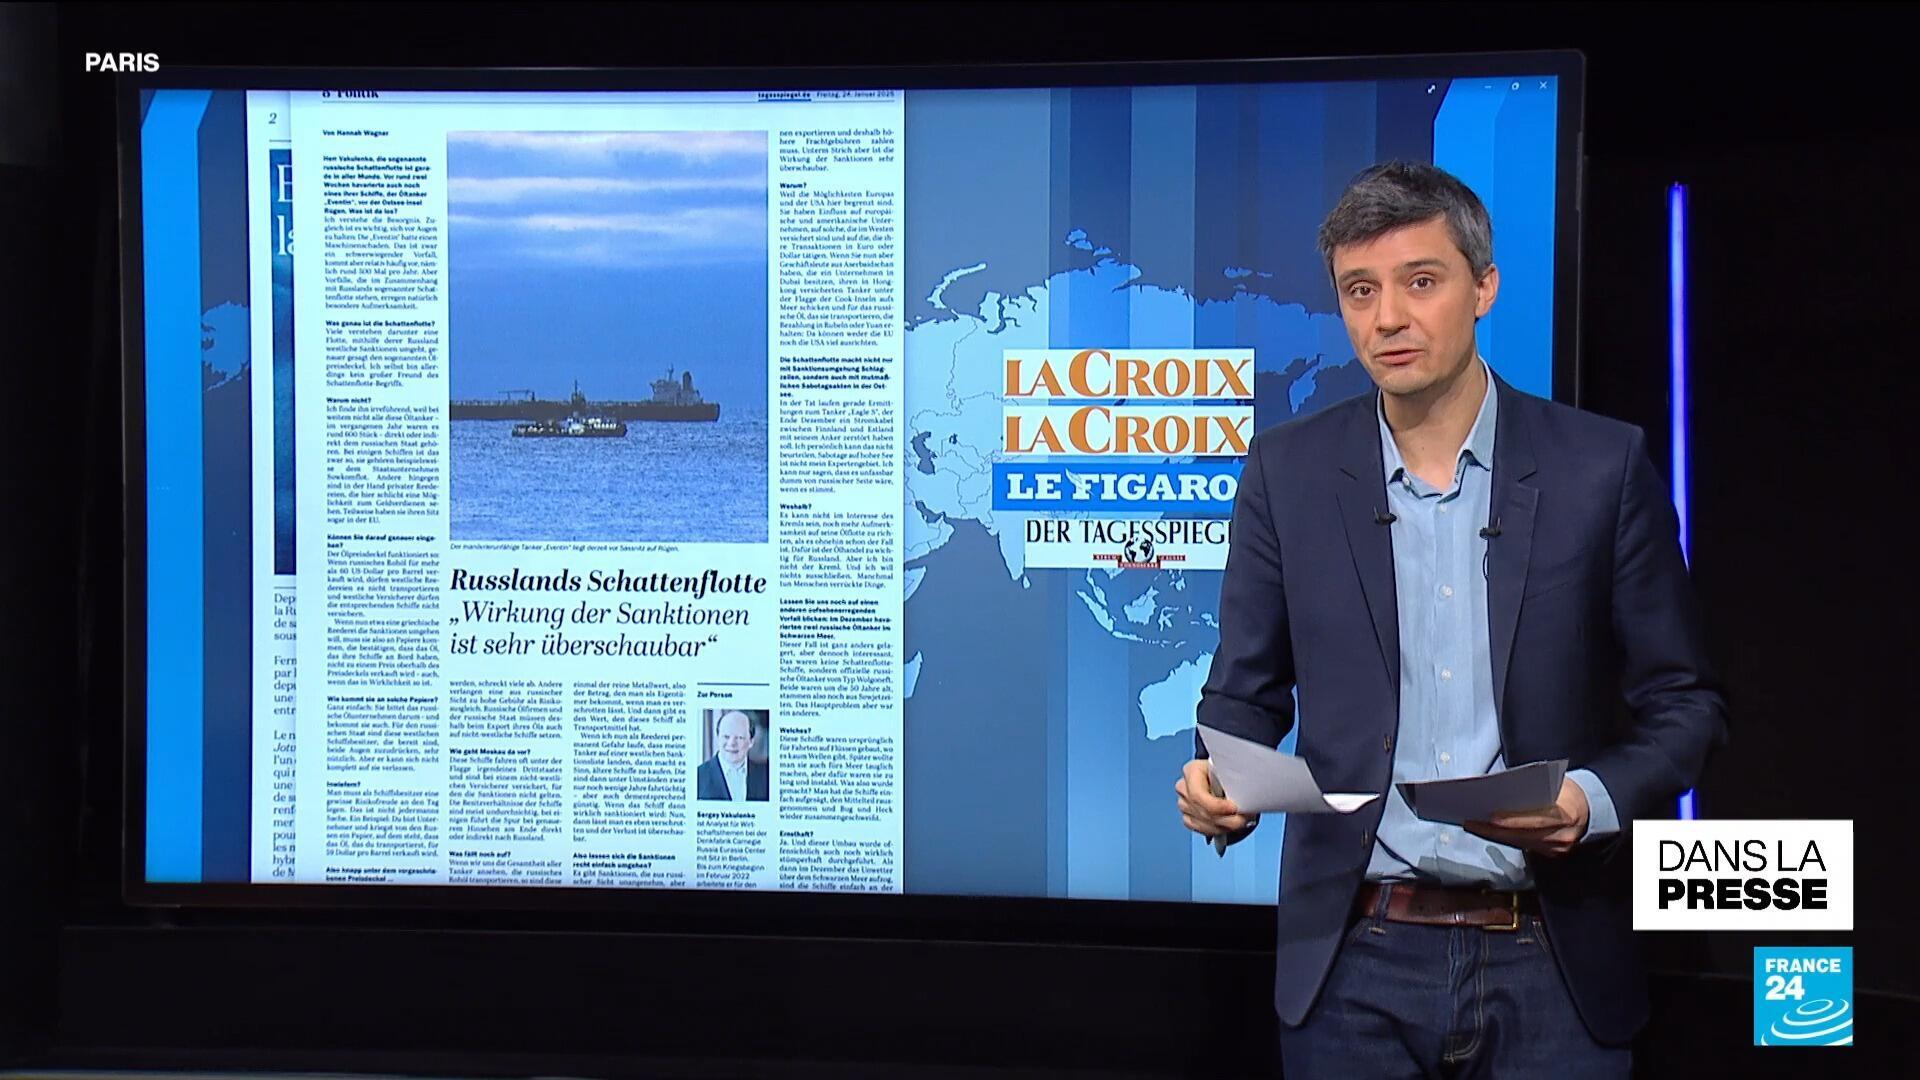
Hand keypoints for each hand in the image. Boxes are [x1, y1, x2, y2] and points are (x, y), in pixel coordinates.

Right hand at [1175, 759, 1257, 837]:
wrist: (1220, 775)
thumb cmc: (1225, 770)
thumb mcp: (1228, 768)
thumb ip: (1232, 779)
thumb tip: (1244, 795)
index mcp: (1192, 771)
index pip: (1198, 795)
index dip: (1217, 806)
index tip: (1234, 809)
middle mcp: (1184, 788)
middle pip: (1202, 812)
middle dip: (1226, 819)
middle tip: (1246, 818)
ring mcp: (1184, 804)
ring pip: (1203, 824)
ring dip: (1224, 826)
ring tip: (1241, 822)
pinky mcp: (1188, 817)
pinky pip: (1202, 830)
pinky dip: (1218, 830)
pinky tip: (1230, 826)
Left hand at [1464, 776, 1589, 856]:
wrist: (1592, 808)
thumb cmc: (1567, 790)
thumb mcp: (1555, 784)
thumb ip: (1533, 788)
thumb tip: (1501, 790)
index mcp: (1566, 813)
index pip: (1534, 820)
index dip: (1510, 820)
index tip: (1489, 817)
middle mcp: (1563, 835)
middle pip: (1522, 835)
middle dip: (1493, 830)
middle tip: (1469, 822)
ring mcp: (1558, 847)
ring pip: (1521, 843)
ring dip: (1495, 835)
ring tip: (1473, 826)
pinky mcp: (1554, 853)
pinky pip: (1525, 846)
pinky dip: (1507, 839)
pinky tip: (1490, 832)